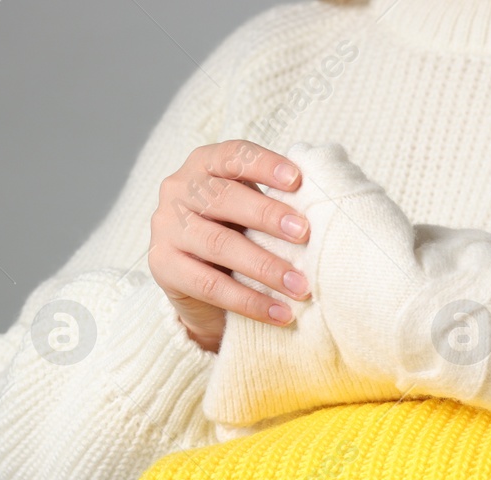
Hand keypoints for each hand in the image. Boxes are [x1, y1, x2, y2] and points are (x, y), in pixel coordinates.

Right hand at [148, 139, 313, 352]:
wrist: (198, 283)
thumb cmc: (237, 233)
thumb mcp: (251, 208)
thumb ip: (276, 197)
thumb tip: (328, 200)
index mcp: (203, 164)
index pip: (234, 155)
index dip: (265, 165)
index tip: (298, 180)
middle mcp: (178, 190)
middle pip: (224, 198)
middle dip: (268, 216)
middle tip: (304, 234)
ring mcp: (165, 228)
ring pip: (218, 245)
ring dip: (264, 266)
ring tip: (299, 285)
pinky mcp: (162, 267)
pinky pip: (211, 286)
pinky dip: (249, 302)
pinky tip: (280, 313)